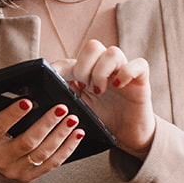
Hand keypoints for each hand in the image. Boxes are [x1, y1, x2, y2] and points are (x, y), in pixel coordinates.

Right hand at [0, 95, 84, 181]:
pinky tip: (76, 135)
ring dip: (61, 135)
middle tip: (61, 109)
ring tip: (72, 120)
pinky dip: (67, 149)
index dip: (12, 115)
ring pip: (43, 154)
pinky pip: (52, 164)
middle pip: (27, 142)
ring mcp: (17, 170)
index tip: (27, 102)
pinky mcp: (30, 176)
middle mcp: (1, 158)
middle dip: (47, 124)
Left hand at [56, 40, 155, 159]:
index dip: (61, 68)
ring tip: (99, 91)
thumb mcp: (79, 110)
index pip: (72, 58)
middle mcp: (105, 68)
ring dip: (101, 71)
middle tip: (83, 88)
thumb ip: (64, 98)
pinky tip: (118, 86)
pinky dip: (127, 72)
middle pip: (93, 46)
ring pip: (113, 52)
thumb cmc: (103, 121)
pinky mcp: (141, 79)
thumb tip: (42, 93)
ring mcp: (123, 71)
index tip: (57, 83)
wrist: (128, 136)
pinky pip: (138, 64)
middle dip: (84, 67)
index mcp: (87, 73)